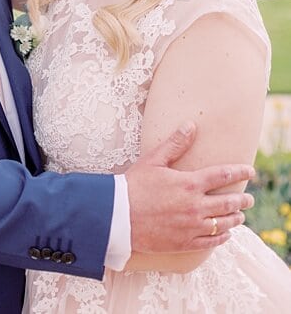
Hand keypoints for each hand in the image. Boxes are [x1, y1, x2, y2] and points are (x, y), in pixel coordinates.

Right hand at [124, 122, 253, 252]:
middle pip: (230, 202)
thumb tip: (191, 125)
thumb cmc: (133, 185)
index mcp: (189, 183)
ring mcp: (193, 226)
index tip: (250, 171)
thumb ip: (174, 144)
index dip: (240, 172)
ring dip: (236, 218)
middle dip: (243, 200)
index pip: (223, 175)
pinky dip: (223, 236)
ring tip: (239, 215)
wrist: (117, 216)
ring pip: (225, 223)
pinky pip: (213, 240)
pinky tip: (226, 233)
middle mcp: (196, 206)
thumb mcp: (152, 160)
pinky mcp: (187, 242)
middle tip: (249, 199)